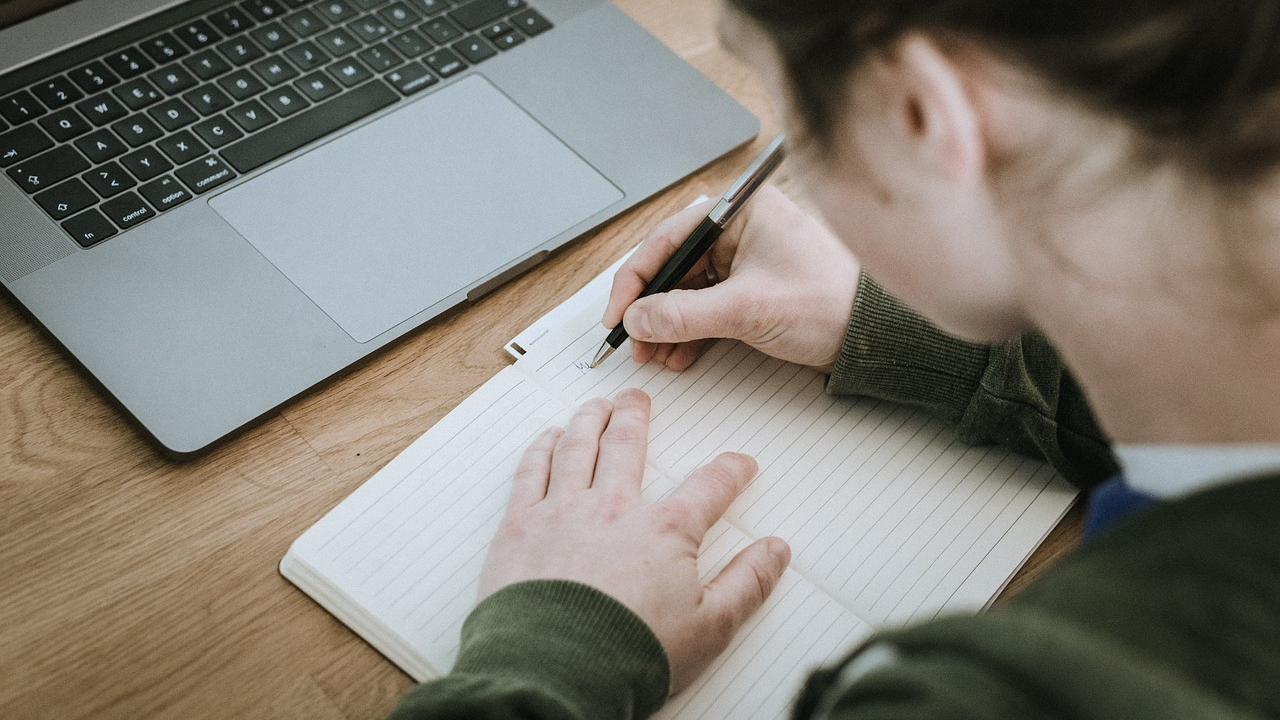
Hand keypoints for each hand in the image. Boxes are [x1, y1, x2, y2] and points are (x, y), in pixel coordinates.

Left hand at [478, 389, 790, 692]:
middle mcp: (614, 508)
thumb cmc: (629, 654)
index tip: (739, 464)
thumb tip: (775, 551)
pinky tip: (548, 438)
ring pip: (578, 447)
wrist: (556, 672)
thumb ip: (746, 583)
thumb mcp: (709, 627)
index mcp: (664, 531)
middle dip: (636, 417)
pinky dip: (541, 448)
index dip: (730, 471)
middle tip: (637, 399)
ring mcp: (563, 511)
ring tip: (595, 405)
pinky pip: (531, 471)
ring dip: (589, 419)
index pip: (709, 486)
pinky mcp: (521, 526)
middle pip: (628, 446)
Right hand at [604, 184, 860, 371]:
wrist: (873, 334)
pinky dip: (689, 332)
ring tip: (655, 353)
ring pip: (687, 291)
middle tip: (634, 340)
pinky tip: (679, 354)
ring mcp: (745, 260)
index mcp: (739, 212)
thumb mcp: (746, 309)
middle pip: (673, 266)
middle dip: (650, 308)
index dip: (635, 280)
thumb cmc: (830, 301)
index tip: (619, 314)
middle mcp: (739, 230)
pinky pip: (707, 307)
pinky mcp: (752, 288)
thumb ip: (684, 314)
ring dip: (667, 325)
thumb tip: (638, 319)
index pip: (667, 239)